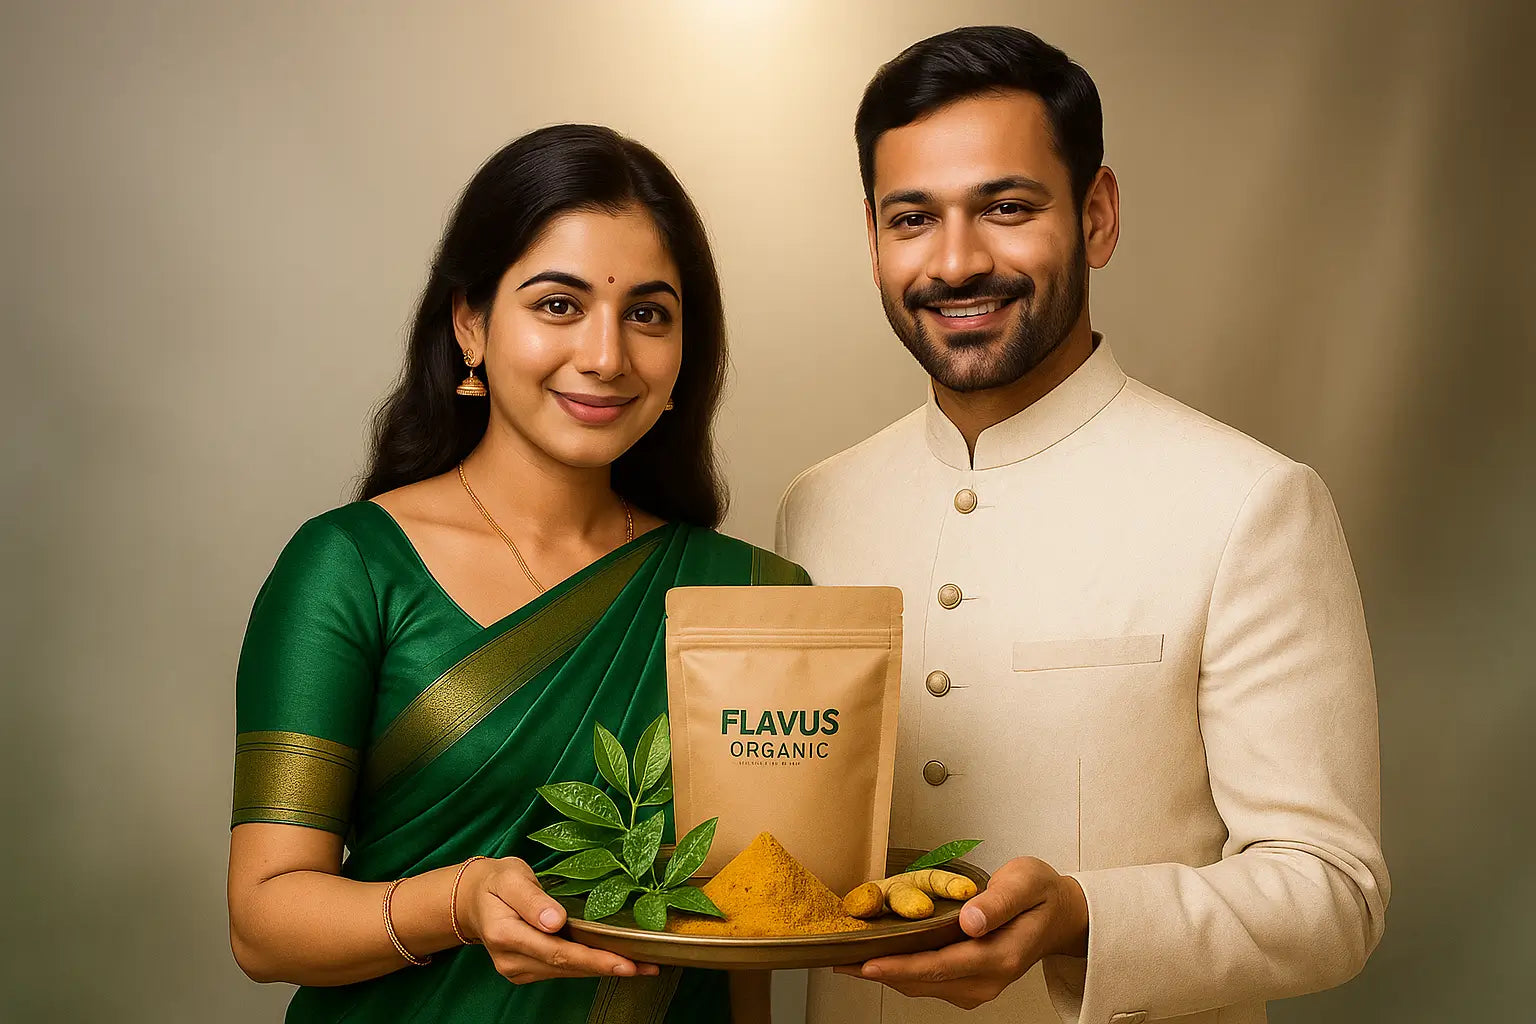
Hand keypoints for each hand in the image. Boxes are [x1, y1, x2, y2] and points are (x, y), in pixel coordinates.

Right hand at [459, 857, 659, 983]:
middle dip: (608, 967)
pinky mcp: (525, 970)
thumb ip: (532, 899)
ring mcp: (517, 969)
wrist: (473, 898)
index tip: (625, 962)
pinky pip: (561, 970)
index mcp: (506, 935)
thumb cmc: (496, 882)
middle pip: (567, 967)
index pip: (558, 952)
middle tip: (647, 966)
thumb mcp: (511, 877)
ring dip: (602, 969)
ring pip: (566, 972)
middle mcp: (511, 959)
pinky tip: (612, 961)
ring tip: (640, 965)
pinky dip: (587, 966)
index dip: (594, 959)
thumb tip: (556, 921)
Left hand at [833, 856, 1087, 1009]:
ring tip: (847, 957)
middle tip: (838, 958)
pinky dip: (900, 970)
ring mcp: (977, 987)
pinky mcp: (968, 984)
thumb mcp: (1026, 884)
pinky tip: (877, 956)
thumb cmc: (1040, 894)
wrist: (1059, 915)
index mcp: (1000, 956)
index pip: (941, 966)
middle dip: (878, 971)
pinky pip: (927, 981)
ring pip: (921, 985)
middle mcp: (987, 981)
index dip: (901, 966)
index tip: (867, 963)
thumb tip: (971, 921)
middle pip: (923, 981)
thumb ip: (999, 902)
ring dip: (885, 973)